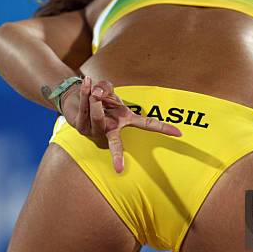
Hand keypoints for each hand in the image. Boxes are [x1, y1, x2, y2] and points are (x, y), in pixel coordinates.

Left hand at [61, 77, 181, 172]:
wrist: (74, 99)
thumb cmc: (97, 98)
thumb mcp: (107, 89)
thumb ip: (106, 87)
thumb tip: (98, 92)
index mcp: (124, 121)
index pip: (147, 125)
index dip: (163, 128)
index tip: (178, 133)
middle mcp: (110, 130)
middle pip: (116, 142)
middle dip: (117, 154)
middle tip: (119, 169)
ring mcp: (94, 131)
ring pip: (97, 114)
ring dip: (95, 97)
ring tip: (93, 87)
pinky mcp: (79, 126)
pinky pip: (84, 107)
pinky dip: (85, 92)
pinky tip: (86, 82)